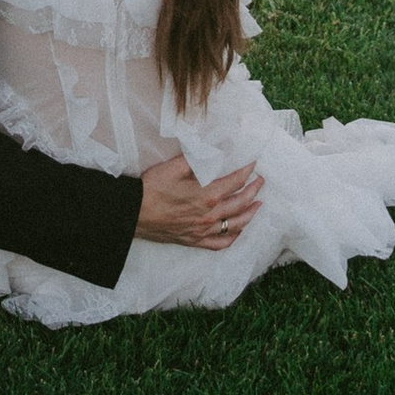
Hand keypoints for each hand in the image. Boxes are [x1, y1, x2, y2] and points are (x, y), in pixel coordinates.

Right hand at [134, 154, 266, 250]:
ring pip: (235, 224)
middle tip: (260, 182)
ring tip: (258, 205)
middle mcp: (210, 215)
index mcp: (207, 195)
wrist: (134, 213)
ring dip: (250, 214)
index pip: (235, 181)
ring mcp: (204, 230)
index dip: (246, 171)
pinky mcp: (195, 240)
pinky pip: (220, 243)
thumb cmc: (152, 189)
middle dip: (254, 190)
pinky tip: (238, 231)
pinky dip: (233, 237)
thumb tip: (214, 151)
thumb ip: (197, 159)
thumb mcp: (174, 167)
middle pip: (240, 203)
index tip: (253, 164)